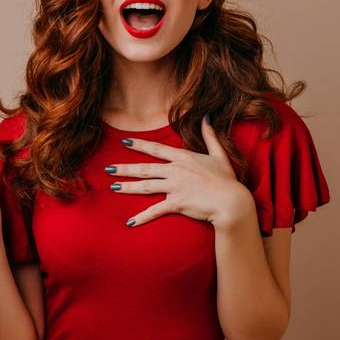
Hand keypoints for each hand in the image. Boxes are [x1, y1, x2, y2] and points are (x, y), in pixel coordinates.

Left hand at [106, 115, 255, 228]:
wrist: (232, 201)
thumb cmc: (227, 180)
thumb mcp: (219, 154)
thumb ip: (210, 135)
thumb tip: (207, 117)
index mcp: (183, 158)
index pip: (156, 149)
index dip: (139, 145)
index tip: (124, 142)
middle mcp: (175, 170)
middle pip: (144, 168)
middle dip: (124, 168)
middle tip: (108, 169)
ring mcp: (174, 186)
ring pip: (145, 186)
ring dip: (127, 187)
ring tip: (113, 187)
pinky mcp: (176, 203)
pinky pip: (155, 210)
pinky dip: (142, 217)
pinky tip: (130, 222)